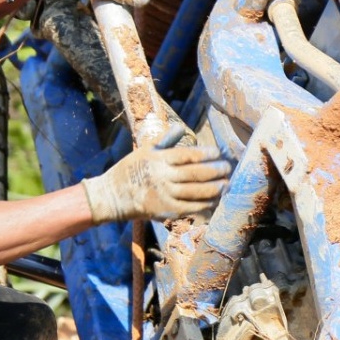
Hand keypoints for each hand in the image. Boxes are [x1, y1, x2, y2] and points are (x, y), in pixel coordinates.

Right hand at [82, 146, 232, 222]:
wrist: (112, 196)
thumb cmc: (129, 170)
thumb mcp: (145, 150)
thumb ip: (165, 140)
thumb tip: (181, 128)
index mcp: (159, 159)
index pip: (189, 155)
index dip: (207, 154)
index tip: (218, 153)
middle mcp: (163, 177)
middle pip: (196, 174)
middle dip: (216, 171)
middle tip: (227, 168)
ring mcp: (165, 195)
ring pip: (197, 192)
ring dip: (215, 188)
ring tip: (226, 184)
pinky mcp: (165, 211)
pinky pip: (191, 207)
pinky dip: (205, 204)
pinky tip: (214, 200)